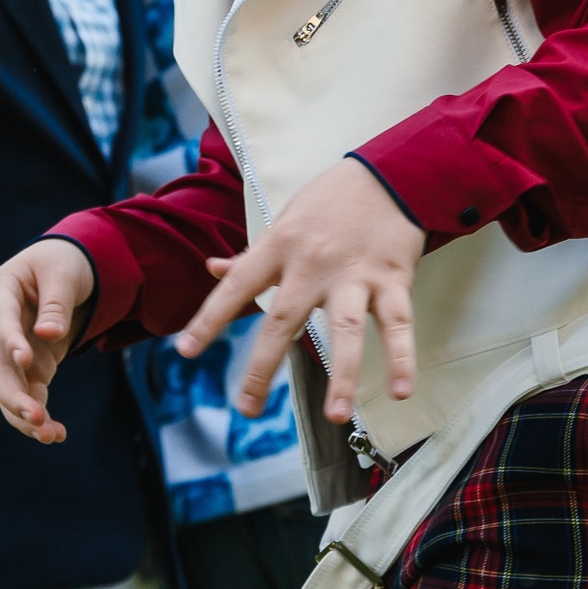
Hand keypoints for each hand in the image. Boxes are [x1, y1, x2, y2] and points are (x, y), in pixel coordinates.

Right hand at [0, 239, 94, 443]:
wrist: (69, 271)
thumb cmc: (63, 263)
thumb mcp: (65, 273)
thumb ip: (57, 303)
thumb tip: (49, 335)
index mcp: (1, 290)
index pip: (1, 319)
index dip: (10, 340)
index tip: (24, 360)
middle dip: (13, 394)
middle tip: (35, 416)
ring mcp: (10, 350)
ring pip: (8, 389)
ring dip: (25, 414)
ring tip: (50, 435)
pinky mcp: (29, 368)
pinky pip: (28, 396)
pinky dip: (39, 418)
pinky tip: (56, 434)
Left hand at [177, 159, 422, 424]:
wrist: (389, 172)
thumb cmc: (329, 200)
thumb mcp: (284, 221)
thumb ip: (251, 255)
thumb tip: (212, 269)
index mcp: (279, 246)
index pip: (237, 287)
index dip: (209, 318)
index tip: (185, 351)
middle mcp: (312, 264)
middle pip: (283, 320)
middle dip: (263, 367)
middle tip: (247, 408)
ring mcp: (354, 274)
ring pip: (346, 330)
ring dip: (342, 376)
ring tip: (336, 416)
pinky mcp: (393, 278)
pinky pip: (398, 324)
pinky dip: (401, 358)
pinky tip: (402, 390)